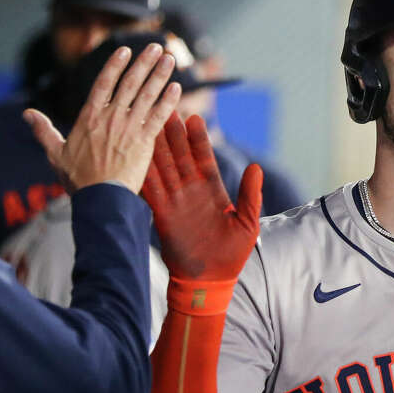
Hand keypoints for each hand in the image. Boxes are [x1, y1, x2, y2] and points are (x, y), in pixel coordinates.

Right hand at [25, 43, 179, 193]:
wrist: (100, 198)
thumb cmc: (78, 179)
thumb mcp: (55, 153)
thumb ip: (43, 131)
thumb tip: (27, 114)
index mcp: (89, 117)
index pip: (103, 83)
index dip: (115, 64)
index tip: (125, 49)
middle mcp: (111, 117)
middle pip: (130, 83)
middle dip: (144, 63)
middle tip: (156, 47)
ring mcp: (129, 128)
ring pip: (147, 95)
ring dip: (159, 75)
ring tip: (170, 59)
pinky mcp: (145, 141)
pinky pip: (159, 116)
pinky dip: (168, 101)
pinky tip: (177, 87)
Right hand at [143, 113, 262, 280]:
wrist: (210, 283)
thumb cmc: (232, 255)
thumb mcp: (248, 223)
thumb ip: (250, 195)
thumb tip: (256, 167)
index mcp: (213, 192)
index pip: (203, 159)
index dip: (198, 140)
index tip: (193, 118)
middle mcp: (191, 193)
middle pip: (180, 158)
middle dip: (173, 135)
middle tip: (166, 110)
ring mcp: (175, 203)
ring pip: (163, 169)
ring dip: (156, 148)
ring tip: (148, 124)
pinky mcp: (162, 216)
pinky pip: (151, 191)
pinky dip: (144, 174)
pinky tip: (136, 156)